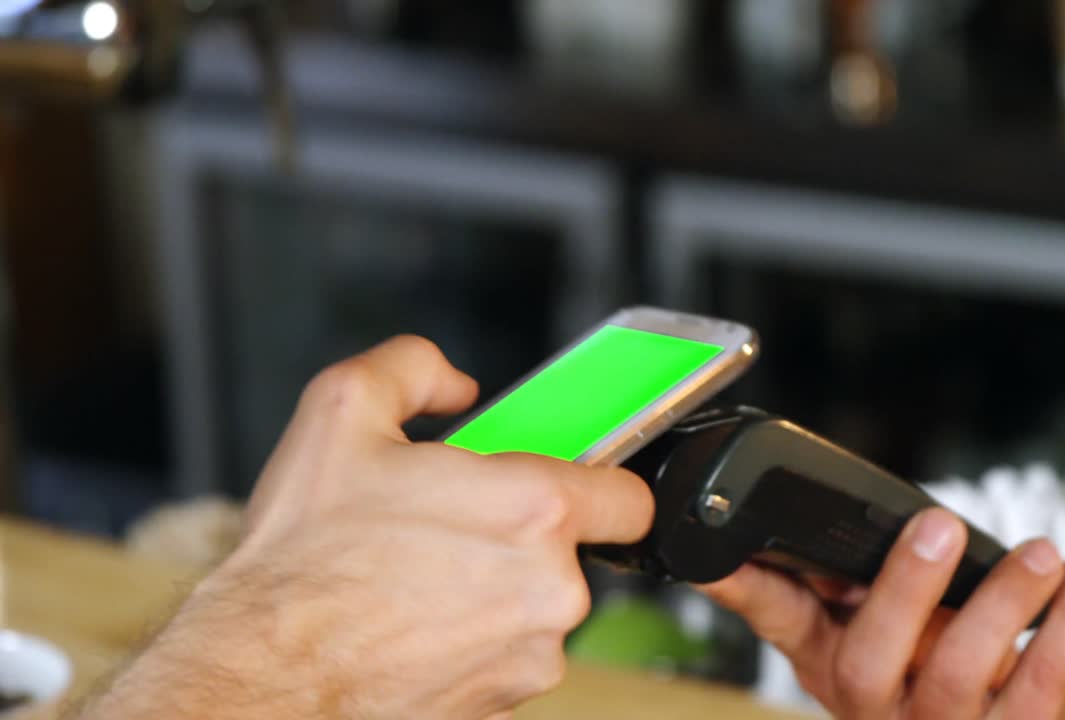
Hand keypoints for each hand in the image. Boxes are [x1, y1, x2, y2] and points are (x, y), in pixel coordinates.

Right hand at [86, 336, 654, 719]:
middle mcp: (550, 592)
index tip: (573, 488)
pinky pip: (506, 659)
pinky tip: (412, 630)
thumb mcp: (341, 411)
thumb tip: (455, 383)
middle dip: (519, 538)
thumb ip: (413, 367)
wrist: (258, 676)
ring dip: (494, 594)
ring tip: (418, 583)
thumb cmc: (301, 562)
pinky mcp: (503, 707)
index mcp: (532, 510)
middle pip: (571, 553)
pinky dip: (471, 644)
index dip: (602, 486)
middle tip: (449, 530)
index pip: (630, 498)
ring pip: (537, 611)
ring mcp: (530, 658)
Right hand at [699, 508, 1064, 719]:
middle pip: (873, 657)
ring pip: (961, 675)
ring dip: (1006, 604)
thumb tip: (832, 525)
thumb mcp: (881, 622)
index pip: (773, 616)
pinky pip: (1040, 689)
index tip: (717, 557)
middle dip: (907, 587)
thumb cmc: (934, 654)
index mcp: (828, 657)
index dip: (741, 588)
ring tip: (1042, 553)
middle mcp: (871, 704)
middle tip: (940, 524)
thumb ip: (854, 579)